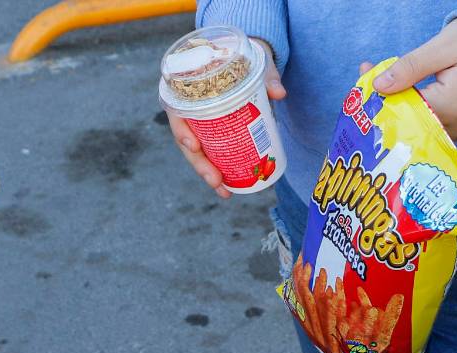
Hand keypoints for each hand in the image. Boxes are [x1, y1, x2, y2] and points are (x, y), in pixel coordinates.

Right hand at [167, 38, 284, 199]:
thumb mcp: (255, 61)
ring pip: (197, 152)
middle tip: (215, 180)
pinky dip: (219, 170)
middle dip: (200, 164)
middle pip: (186, 140)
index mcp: (188, 88)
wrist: (246, 59)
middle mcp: (190, 108)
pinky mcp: (213, 132)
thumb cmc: (244, 57)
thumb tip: (279, 93)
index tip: (194, 146)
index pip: (177, 112)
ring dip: (208, 174)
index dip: (181, 131)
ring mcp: (200, 123)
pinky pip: (210, 152)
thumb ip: (266, 74)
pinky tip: (229, 186)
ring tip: (225, 191)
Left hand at [363, 19, 456, 139]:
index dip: (381, 95)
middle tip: (367, 80)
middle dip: (385, 101)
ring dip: (399, 107)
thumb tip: (378, 85)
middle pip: (408, 121)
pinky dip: (416, 111)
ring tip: (382, 85)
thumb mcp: (444, 47)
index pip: (403, 109)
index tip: (364, 77)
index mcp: (452, 105)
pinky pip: (431, 125)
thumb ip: (411, 67)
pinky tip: (403, 95)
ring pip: (418, 125)